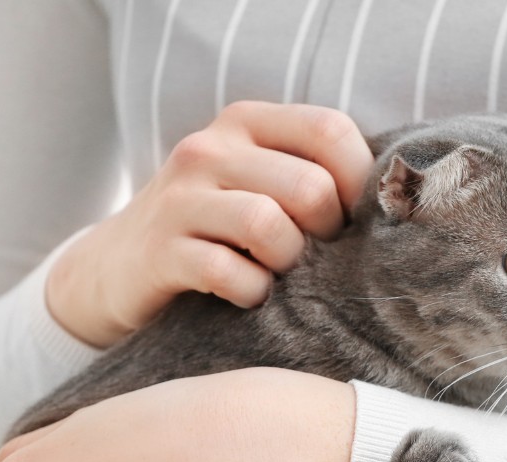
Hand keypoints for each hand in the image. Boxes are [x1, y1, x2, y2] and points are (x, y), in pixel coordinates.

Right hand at [48, 101, 373, 347]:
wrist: (117, 267)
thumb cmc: (213, 229)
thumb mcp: (256, 182)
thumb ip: (311, 174)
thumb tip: (390, 201)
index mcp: (246, 122)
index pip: (331, 130)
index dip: (358, 184)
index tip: (349, 221)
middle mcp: (210, 148)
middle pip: (309, 187)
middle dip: (325, 234)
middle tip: (312, 257)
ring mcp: (179, 198)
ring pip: (268, 226)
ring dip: (288, 263)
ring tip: (277, 274)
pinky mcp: (160, 251)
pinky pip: (229, 273)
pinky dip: (251, 292)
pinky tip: (247, 294)